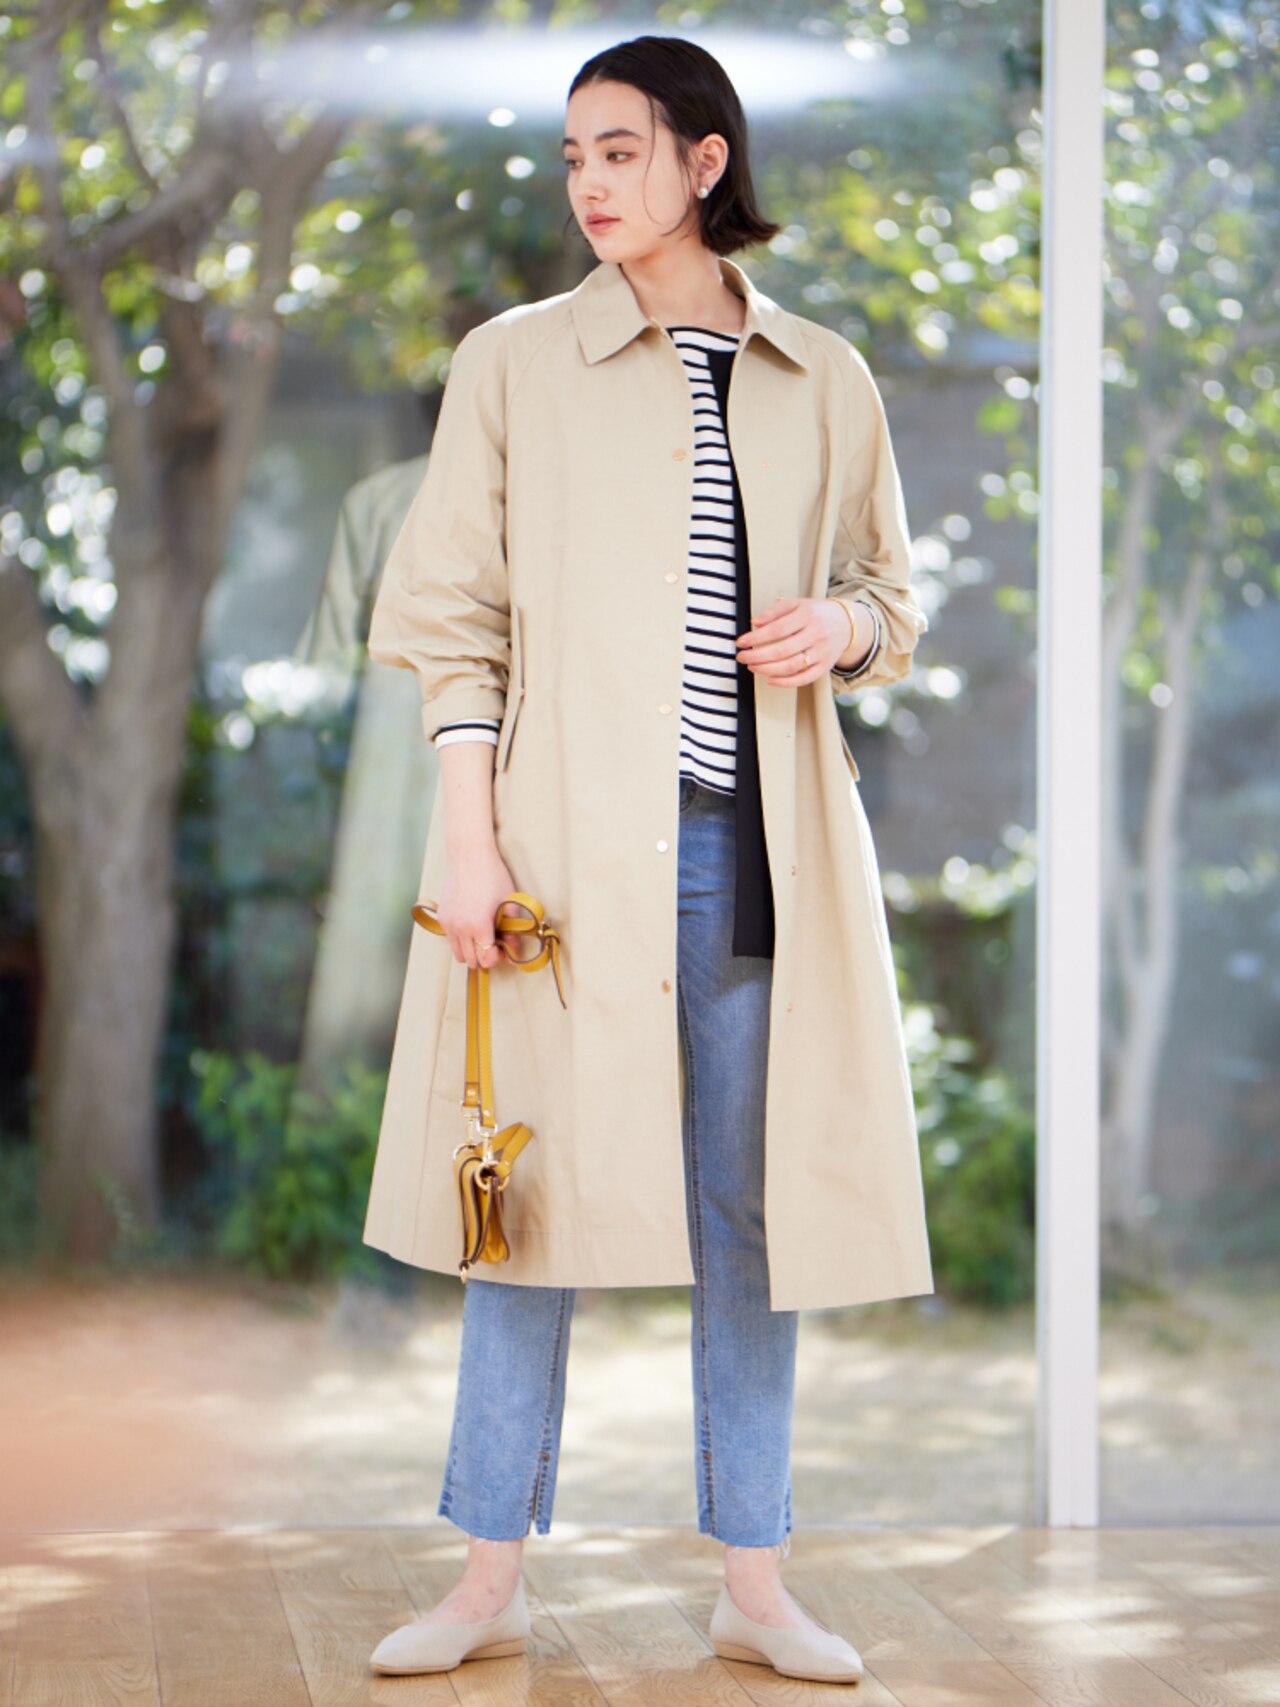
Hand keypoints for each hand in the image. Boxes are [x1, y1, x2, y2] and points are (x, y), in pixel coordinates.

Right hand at [437, 847, 520, 970]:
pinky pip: (451, 939)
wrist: (469, 855)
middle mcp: (460, 928)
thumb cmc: (493, 876)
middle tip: (495, 943)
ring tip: (483, 936)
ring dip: (471, 950)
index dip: (497, 958)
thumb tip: (514, 949)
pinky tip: (471, 925)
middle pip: (471, 961)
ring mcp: (448, 923)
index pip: (486, 960)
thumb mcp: (509, 903)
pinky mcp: (442, 916)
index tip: (503, 949)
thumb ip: (512, 930)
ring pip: (458, 953)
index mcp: (479, 926)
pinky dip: (461, 939)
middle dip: (485, 956)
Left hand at [735, 597, 853, 686]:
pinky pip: (804, 679)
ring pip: (791, 666)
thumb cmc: (817, 613)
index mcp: (807, 615)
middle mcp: (816, 634)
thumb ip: (775, 611)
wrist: (846, 623)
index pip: (776, 629)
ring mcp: (822, 652)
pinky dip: (785, 682)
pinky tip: (769, 679)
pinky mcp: (825, 666)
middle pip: (782, 650)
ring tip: (752, 666)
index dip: (756, 638)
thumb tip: (755, 623)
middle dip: (757, 656)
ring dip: (767, 669)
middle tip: (742, 657)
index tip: (741, 642)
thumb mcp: (798, 604)